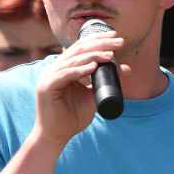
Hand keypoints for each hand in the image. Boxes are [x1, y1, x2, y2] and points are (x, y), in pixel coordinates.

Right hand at [34, 32, 129, 149]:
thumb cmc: (71, 118)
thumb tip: (126, 68)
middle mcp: (55, 68)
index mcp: (64, 67)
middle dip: (100, 44)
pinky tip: (93, 66)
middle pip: (79, 49)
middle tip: (119, 41)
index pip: (82, 47)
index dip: (99, 39)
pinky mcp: (46, 86)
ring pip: (74, 60)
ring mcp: (49, 76)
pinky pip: (65, 74)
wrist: (56, 136)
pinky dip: (80, 70)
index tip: (117, 37)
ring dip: (94, 56)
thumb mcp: (93, 95)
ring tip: (110, 55)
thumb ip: (106, 81)